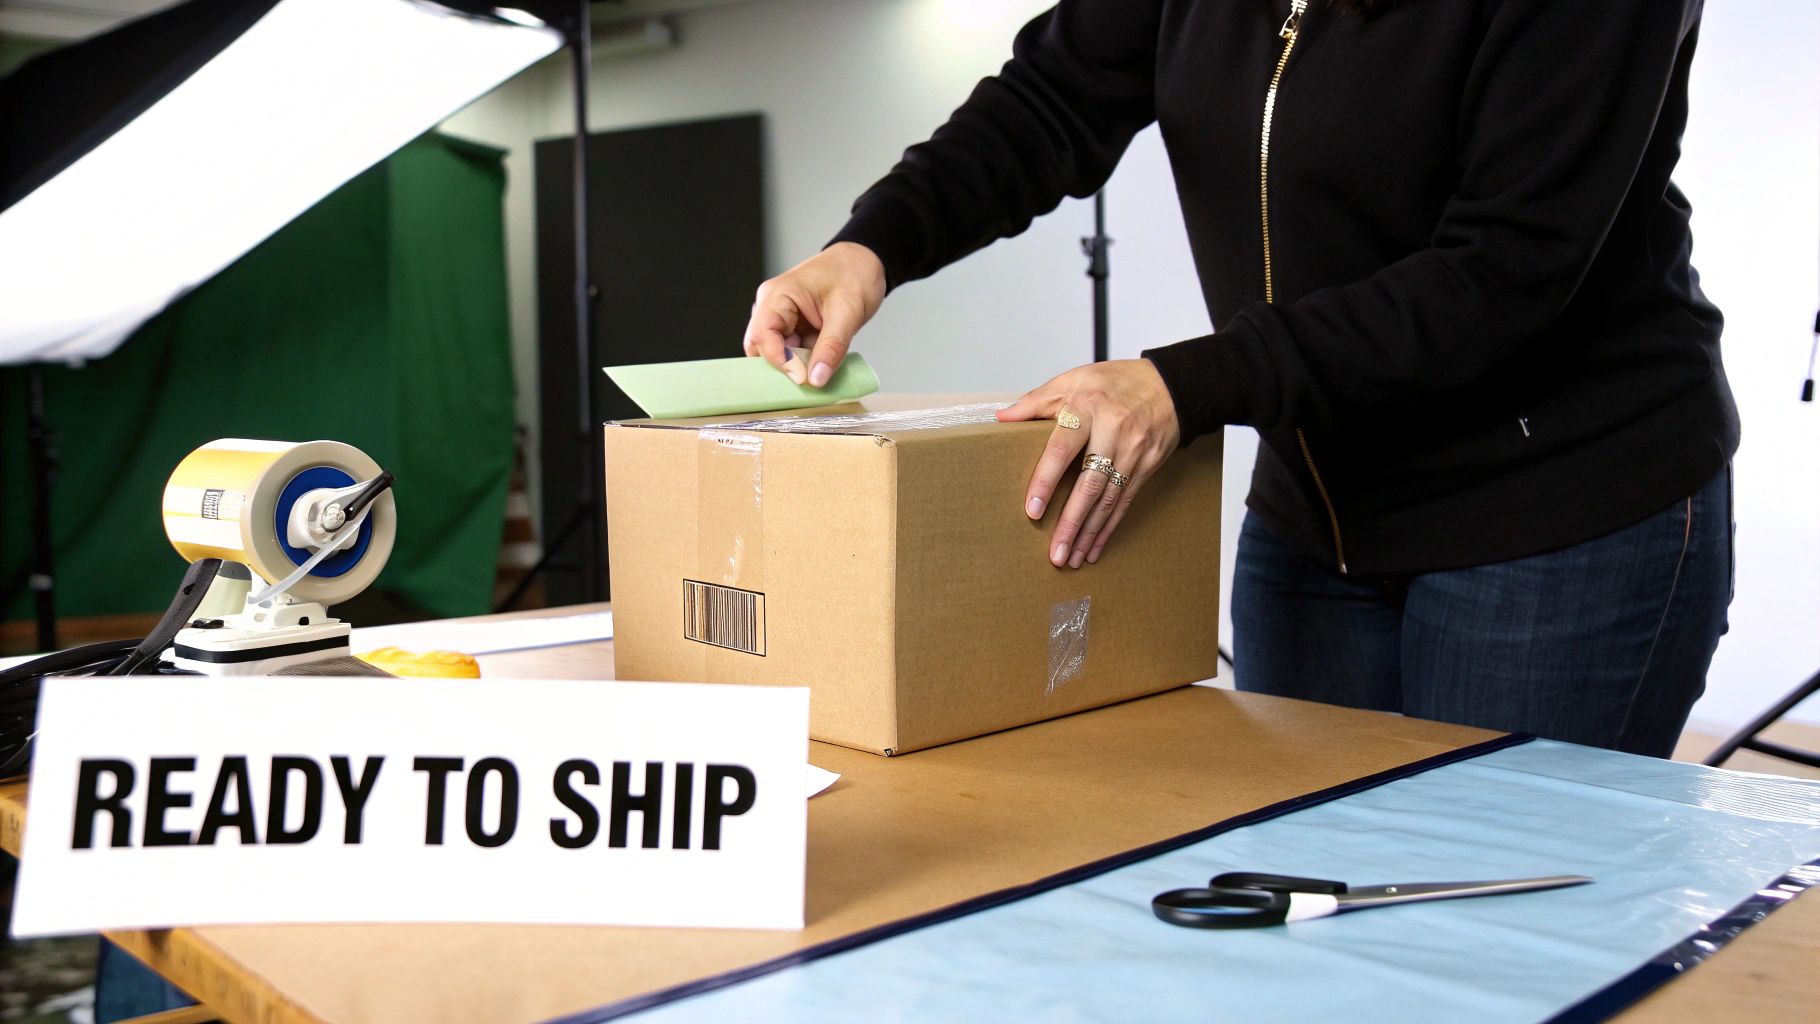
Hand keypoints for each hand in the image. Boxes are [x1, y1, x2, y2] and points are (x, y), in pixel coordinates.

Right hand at [742, 242, 886, 386]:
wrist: (866, 262)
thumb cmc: (854, 273)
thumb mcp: (847, 311)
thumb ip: (832, 347)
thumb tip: (816, 379)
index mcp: (778, 295)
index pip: (762, 334)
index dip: (779, 361)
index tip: (801, 378)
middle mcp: (773, 307)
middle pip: (761, 348)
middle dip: (782, 367)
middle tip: (808, 379)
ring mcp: (783, 319)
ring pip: (777, 354)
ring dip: (796, 366)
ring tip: (820, 369)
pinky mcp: (795, 329)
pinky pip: (793, 353)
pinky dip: (806, 363)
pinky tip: (822, 365)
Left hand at [997, 359, 1180, 567]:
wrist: (1169, 386)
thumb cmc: (1115, 382)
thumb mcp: (1073, 379)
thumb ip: (1036, 401)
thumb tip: (1001, 418)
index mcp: (1088, 408)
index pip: (1062, 448)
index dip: (1046, 479)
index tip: (1033, 509)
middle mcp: (1114, 432)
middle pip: (1089, 484)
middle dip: (1071, 523)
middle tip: (1055, 553)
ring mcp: (1133, 452)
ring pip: (1108, 500)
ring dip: (1089, 533)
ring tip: (1071, 559)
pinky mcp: (1146, 467)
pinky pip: (1124, 503)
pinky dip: (1108, 528)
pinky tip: (1095, 548)